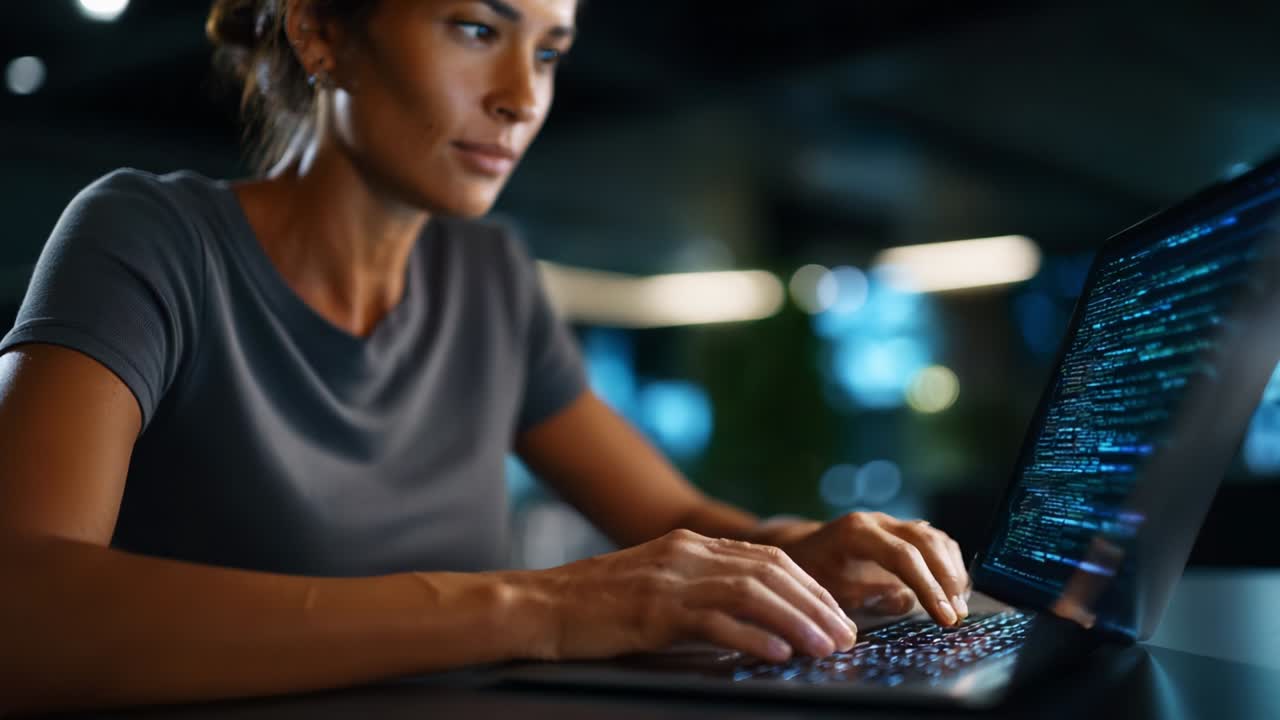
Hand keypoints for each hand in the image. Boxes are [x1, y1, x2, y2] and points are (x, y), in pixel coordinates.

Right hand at [515, 529, 857, 662]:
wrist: (538, 605)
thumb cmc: (594, 605)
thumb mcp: (655, 585)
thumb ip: (699, 591)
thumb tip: (752, 620)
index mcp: (689, 545)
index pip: (768, 558)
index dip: (810, 586)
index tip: (837, 615)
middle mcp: (686, 553)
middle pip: (771, 571)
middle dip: (816, 603)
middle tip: (847, 636)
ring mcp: (670, 579)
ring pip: (752, 592)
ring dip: (797, 620)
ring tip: (827, 647)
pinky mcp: (653, 609)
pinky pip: (715, 620)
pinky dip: (752, 637)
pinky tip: (778, 654)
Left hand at [772, 512, 970, 625]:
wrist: (801, 547)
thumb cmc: (814, 571)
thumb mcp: (831, 590)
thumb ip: (867, 596)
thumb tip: (907, 601)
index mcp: (856, 532)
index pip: (904, 555)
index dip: (928, 587)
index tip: (945, 618)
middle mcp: (879, 521)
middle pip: (927, 542)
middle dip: (946, 581)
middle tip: (956, 617)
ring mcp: (892, 522)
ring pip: (936, 539)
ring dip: (952, 573)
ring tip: (958, 607)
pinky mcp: (902, 531)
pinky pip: (935, 542)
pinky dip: (949, 565)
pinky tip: (953, 592)